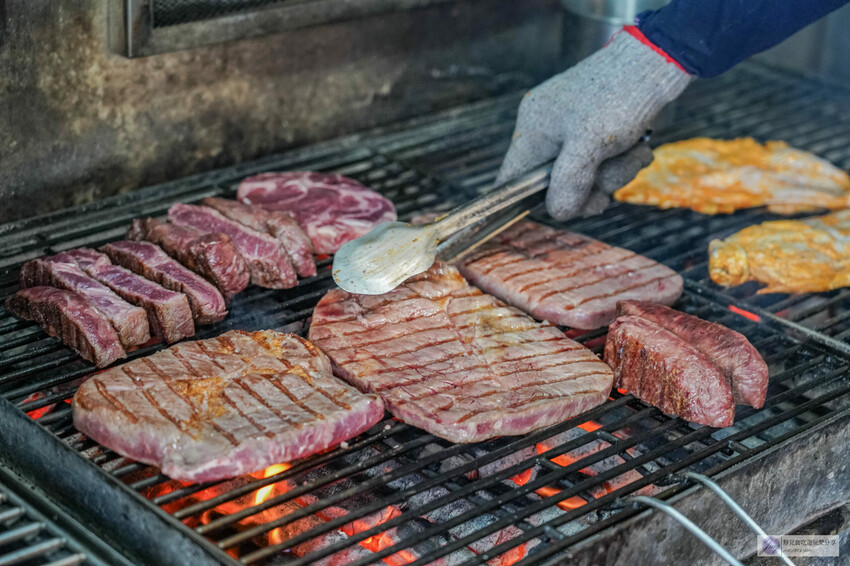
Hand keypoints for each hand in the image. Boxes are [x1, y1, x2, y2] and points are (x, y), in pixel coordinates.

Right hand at [497, 30, 692, 220]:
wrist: (659, 60)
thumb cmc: (618, 95)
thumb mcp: (591, 145)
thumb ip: (568, 183)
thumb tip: (558, 212)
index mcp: (532, 129)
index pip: (512, 179)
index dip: (529, 200)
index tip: (561, 206)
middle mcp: (547, 130)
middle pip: (555, 185)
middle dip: (589, 188)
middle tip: (610, 186)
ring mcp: (571, 131)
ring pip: (584, 177)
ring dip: (614, 174)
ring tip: (635, 153)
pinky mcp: (595, 130)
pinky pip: (601, 163)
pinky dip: (622, 161)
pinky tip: (638, 149)